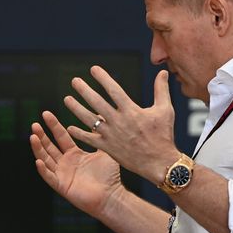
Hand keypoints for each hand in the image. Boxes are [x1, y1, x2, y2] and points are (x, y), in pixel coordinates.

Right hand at [30, 110, 125, 217]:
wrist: (112, 196)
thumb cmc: (110, 176)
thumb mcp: (104, 151)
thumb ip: (100, 136)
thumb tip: (102, 117)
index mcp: (74, 154)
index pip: (61, 136)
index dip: (53, 125)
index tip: (45, 113)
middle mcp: (65, 163)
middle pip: (49, 146)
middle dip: (42, 135)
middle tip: (34, 124)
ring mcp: (62, 174)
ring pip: (46, 159)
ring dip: (38, 148)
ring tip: (33, 137)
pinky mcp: (61, 185)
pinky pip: (49, 177)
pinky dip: (43, 169)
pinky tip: (38, 160)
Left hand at [65, 67, 179, 183]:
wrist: (160, 163)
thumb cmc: (163, 136)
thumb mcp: (165, 110)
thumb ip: (161, 90)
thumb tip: (163, 72)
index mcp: (131, 111)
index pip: (114, 90)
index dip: (103, 78)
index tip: (93, 69)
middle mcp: (119, 122)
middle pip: (97, 102)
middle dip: (84, 90)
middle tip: (74, 81)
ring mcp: (111, 135)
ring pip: (89, 119)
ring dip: (76, 108)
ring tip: (67, 99)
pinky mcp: (108, 148)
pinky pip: (90, 140)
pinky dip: (79, 133)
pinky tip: (69, 127)